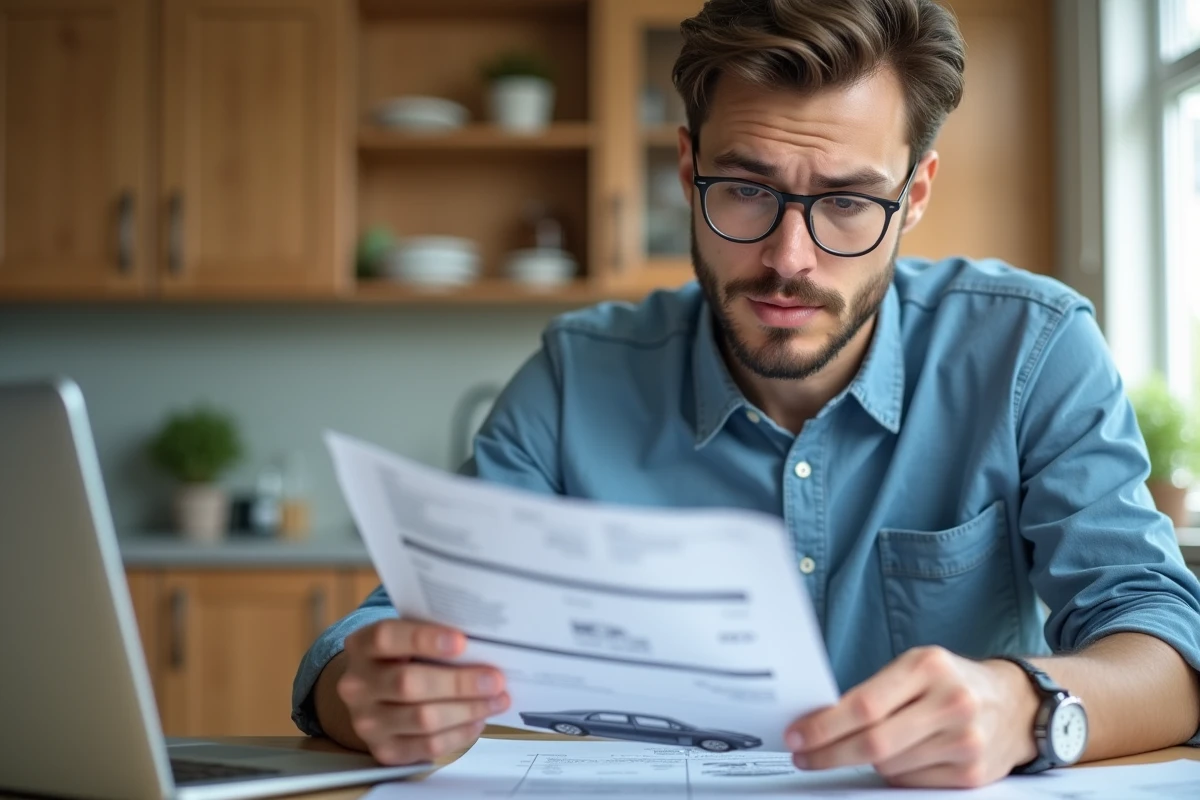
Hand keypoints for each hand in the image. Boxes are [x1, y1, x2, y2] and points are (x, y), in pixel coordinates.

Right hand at [337, 619, 508, 765]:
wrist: (374, 698)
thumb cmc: (403, 659)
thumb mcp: (408, 640)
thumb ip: (434, 637)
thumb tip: (482, 645)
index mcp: (362, 646)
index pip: (386, 638)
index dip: (423, 639)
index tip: (462, 641)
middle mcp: (357, 685)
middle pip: (408, 683)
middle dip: (459, 682)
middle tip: (496, 680)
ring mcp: (367, 722)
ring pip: (423, 718)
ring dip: (468, 709)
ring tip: (497, 700)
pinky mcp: (385, 750)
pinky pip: (428, 745)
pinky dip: (460, 733)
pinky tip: (478, 720)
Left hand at [784, 646, 1038, 787]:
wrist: (1017, 705)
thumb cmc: (950, 682)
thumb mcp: (916, 667)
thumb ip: (875, 692)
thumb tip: (819, 721)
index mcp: (928, 666)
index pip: (863, 705)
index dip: (823, 726)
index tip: (796, 735)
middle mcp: (950, 702)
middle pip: (873, 742)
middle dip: (828, 753)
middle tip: (803, 756)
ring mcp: (965, 741)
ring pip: (889, 766)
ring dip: (864, 762)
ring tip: (862, 747)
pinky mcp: (972, 774)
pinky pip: (912, 783)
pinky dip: (894, 774)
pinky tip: (898, 758)